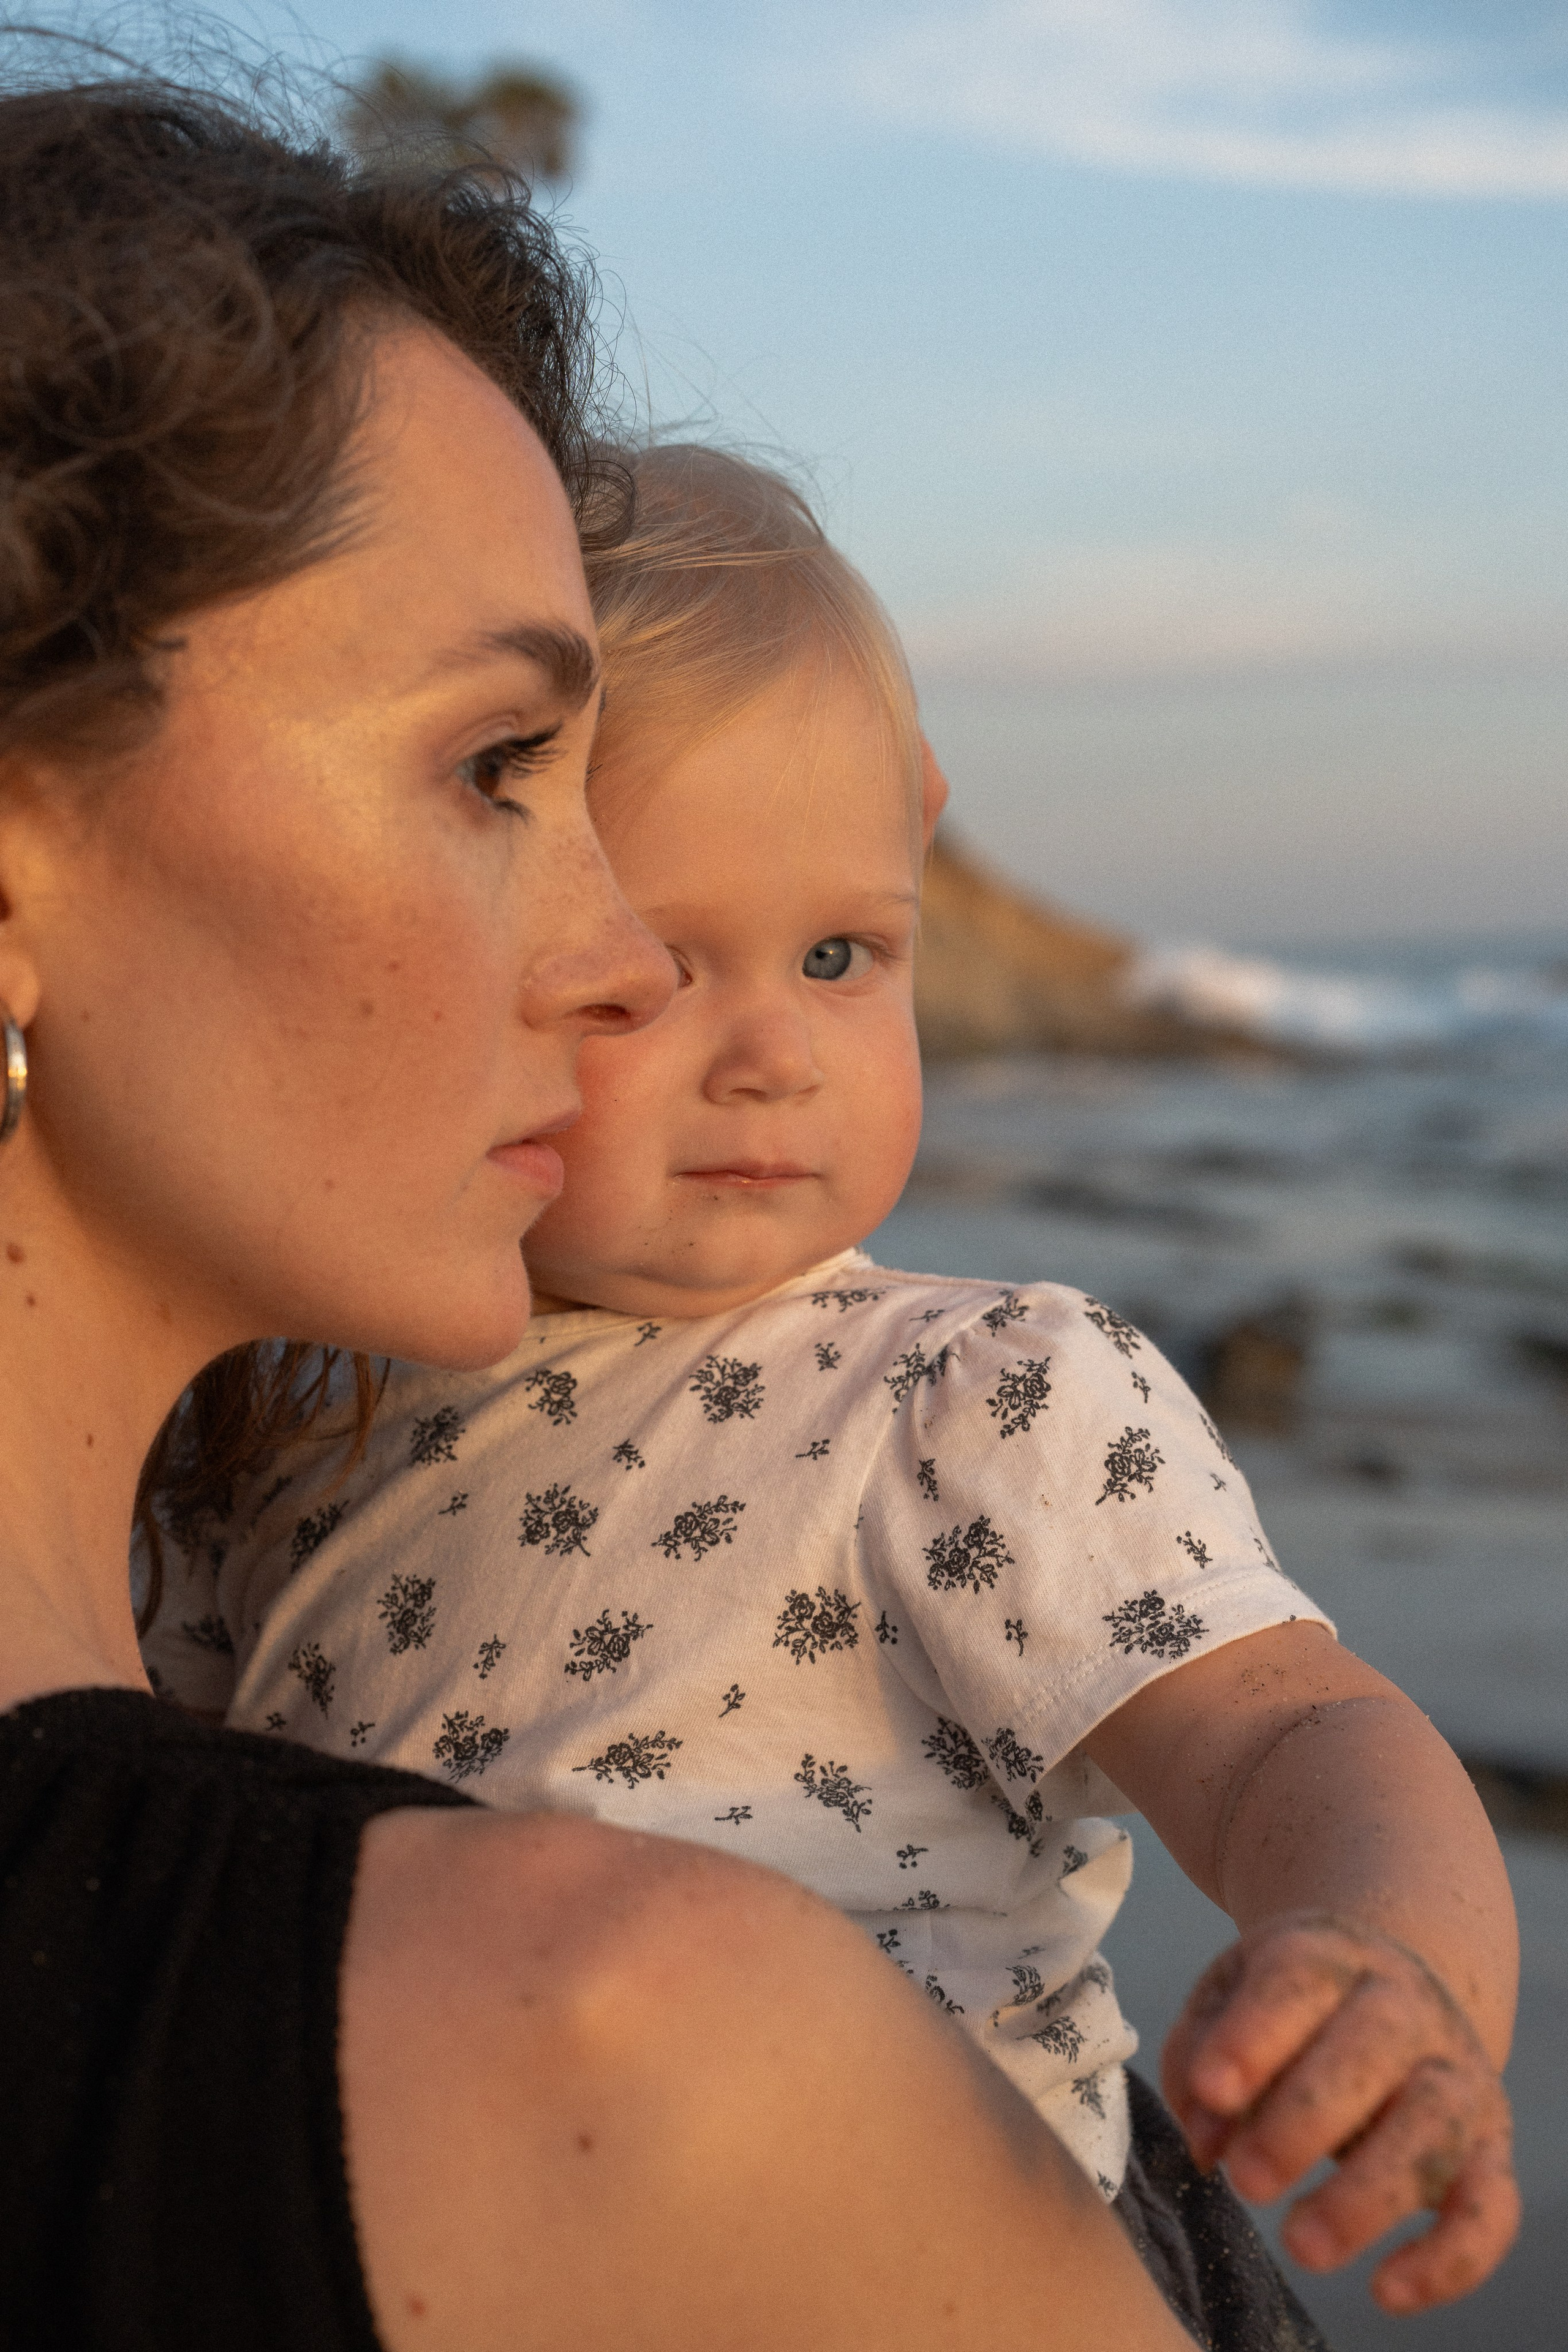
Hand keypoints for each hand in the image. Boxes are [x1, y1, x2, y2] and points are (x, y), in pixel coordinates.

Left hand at [1161, 1910, 1518, 2314]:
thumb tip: (1206, 2140)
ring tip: (1300, 2245)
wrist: (1391, 1991)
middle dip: (1306, 2119)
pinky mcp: (1489, 2151)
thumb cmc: (1288, 2007)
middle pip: (1373, 2046)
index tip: (1211, 2091)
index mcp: (1333, 1954)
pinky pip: (1490, 2209)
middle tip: (1246, 2181)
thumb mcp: (1229, 1998)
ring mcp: (1457, 2077)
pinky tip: (1385, 2290)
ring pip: (1433, 2126)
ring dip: (1368, 2194)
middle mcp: (1407, 2007)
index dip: (1254, 2034)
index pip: (1301, 1977)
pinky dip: (1449, 2258)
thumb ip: (1199, 2056)